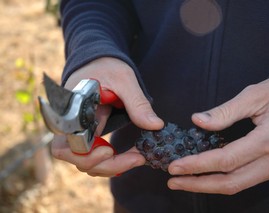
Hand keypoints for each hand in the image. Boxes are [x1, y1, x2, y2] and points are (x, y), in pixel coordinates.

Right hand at [52, 57, 163, 176]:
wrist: (99, 61)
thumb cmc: (107, 66)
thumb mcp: (124, 79)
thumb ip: (137, 102)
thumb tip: (156, 125)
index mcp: (70, 109)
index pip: (66, 145)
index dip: (86, 154)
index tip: (110, 150)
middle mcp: (68, 124)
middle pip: (75, 158)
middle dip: (106, 165)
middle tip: (136, 159)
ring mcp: (77, 131)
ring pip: (84, 161)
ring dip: (111, 165)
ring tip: (137, 158)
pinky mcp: (87, 134)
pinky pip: (93, 156)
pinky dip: (111, 161)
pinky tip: (131, 157)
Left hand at [167, 77, 268, 193]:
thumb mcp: (254, 95)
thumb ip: (225, 110)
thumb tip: (197, 120)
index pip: (227, 159)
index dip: (198, 164)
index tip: (176, 165)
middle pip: (230, 182)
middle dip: (198, 183)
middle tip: (173, 180)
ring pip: (236, 186)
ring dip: (207, 186)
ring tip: (183, 181)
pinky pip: (243, 181)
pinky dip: (221, 182)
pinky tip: (204, 176)